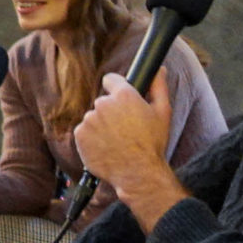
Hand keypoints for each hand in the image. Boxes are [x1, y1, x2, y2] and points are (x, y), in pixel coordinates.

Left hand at [71, 72, 187, 227]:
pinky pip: (84, 132)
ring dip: (101, 126)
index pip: (111, 79)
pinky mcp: (79, 135)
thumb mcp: (163, 112)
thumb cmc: (152, 144)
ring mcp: (89, 120)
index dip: (115, 87)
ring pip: (94, 118)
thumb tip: (160, 69)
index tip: (119, 96)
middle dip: (111, 112)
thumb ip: (159, 87)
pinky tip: (106, 147)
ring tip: (116, 140)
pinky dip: (91, 138)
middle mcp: (103, 104)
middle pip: (103, 102)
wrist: (137, 172)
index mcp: (124, 95)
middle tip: (124, 128)